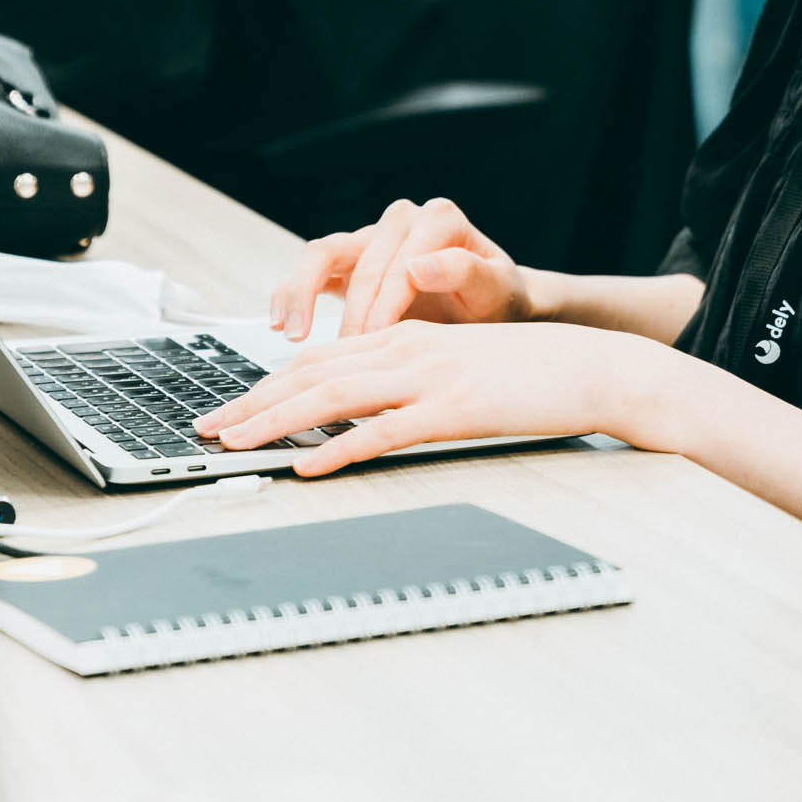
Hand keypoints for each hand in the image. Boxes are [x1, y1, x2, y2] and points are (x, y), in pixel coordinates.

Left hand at [193, 320, 676, 475]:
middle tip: (208, 432)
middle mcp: (408, 348)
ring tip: (235, 446)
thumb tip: (361, 413)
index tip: (228, 411)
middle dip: (253, 403)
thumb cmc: (531, 372)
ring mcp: (430, 376)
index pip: (319, 359)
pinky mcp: (455, 408)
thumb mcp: (457, 366)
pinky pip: (386, 430)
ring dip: (277, 422)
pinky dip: (341, 447)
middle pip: (312, 373)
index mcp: (406, 337)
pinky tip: (309, 464)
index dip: (266, 385)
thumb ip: (409, 380)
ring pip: (335, 395)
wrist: (593, 366)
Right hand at [270, 197, 533, 340]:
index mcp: (439, 219)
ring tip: (292, 333)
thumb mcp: (496, 290)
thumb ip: (466, 273)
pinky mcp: (350, 263)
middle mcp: (401, 221)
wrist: (493, 310)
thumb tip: (418, 265)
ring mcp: (372, 240)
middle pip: (358, 257)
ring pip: (322, 253)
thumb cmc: (497, 301)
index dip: (385, 303)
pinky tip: (283, 326)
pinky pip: (311, 271)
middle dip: (350, 311)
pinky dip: (291, 294)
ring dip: (301, 293)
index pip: (399, 259)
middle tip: (346, 354)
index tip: (378, 342)